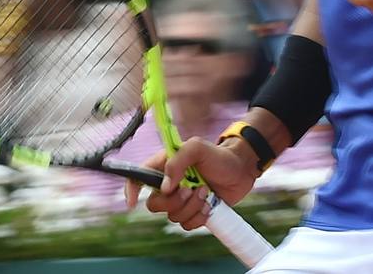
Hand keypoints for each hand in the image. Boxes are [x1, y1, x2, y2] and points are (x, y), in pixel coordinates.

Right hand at [123, 138, 259, 229]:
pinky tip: (209, 205)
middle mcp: (169, 185)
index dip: (130, 191)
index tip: (132, 203)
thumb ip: (178, 160)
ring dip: (191, 207)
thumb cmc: (219, 156)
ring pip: (173, 217)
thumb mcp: (197, 148)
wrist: (241, 169)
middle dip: (173, 201)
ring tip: (206, 192)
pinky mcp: (194, 212)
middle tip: (191, 189)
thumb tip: (165, 187)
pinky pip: (187, 225)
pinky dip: (199, 217)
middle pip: (154, 205)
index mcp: (164, 167)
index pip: (137, 178)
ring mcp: (181, 201)